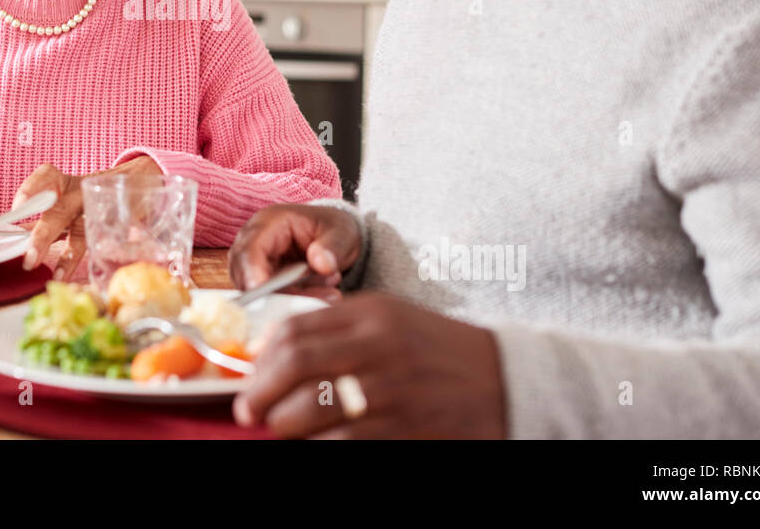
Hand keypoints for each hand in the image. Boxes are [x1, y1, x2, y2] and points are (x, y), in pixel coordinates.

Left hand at [18, 156, 160, 278]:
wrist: (133, 180)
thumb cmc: (86, 197)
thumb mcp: (65, 197)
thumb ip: (43, 216)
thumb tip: (15, 234)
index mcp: (65, 183)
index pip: (47, 176)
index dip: (31, 188)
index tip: (18, 207)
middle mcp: (81, 193)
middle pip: (60, 211)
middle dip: (43, 236)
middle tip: (29, 258)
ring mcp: (99, 210)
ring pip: (81, 232)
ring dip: (68, 256)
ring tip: (56, 276)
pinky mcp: (116, 224)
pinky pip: (102, 244)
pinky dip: (89, 261)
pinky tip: (76, 275)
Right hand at [229, 203, 360, 302]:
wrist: (335, 236)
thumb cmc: (334, 229)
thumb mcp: (342, 233)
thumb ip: (333, 247)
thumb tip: (321, 264)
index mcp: (268, 222)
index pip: (249, 250)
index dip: (254, 274)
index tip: (267, 296)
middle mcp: (254, 242)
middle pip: (246, 274)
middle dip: (277, 293)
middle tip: (312, 303)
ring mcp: (256, 262)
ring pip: (257, 291)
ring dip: (289, 299)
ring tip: (327, 294)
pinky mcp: (263, 279)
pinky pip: (270, 298)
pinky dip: (294, 301)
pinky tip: (322, 295)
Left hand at [233, 292, 506, 438]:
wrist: (510, 382)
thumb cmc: (440, 352)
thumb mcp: (391, 321)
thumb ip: (335, 327)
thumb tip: (271, 349)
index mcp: (373, 313)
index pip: (295, 328)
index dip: (262, 356)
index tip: (251, 376)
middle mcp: (380, 345)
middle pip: (295, 365)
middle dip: (260, 393)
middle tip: (249, 411)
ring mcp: (393, 389)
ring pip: (311, 410)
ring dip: (284, 425)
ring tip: (281, 429)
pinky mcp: (405, 428)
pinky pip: (341, 442)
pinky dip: (319, 445)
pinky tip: (318, 443)